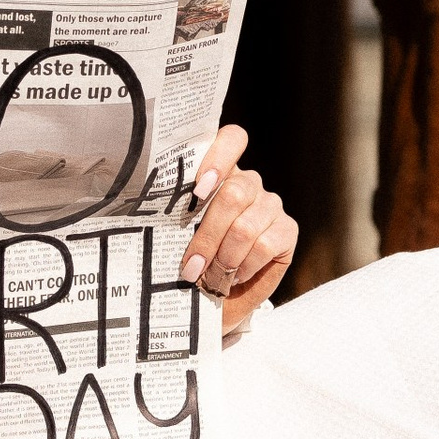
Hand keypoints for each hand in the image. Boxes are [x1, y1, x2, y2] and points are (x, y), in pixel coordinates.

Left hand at [183, 122, 298, 334]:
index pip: (233, 139)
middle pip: (234, 193)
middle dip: (207, 236)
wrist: (218, 299)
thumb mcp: (178, 237)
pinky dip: (243, 267)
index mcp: (222, 174)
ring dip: (223, 259)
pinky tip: (234, 276)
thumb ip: (176, 218)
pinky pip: (265, 246)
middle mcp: (250, 184)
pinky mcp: (288, 230)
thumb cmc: (195, 262)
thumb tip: (150, 214)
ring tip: (210, 278)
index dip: (219, 157)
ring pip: (245, 227)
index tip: (198, 191)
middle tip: (191, 267)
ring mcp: (271, 205)